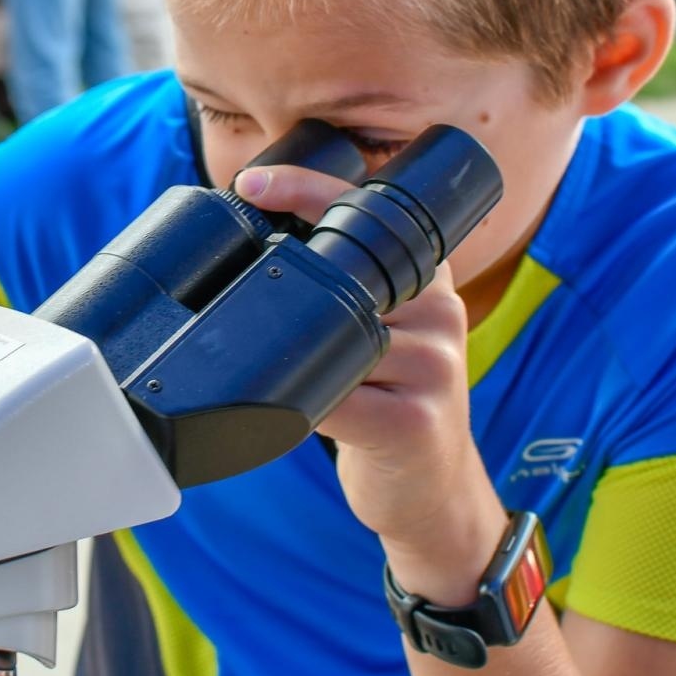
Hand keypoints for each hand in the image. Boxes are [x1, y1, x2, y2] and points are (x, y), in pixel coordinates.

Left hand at [236, 164, 503, 581]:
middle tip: (237, 273)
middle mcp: (438, 312)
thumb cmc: (389, 404)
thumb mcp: (382, 332)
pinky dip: (299, 402)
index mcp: (428, 280)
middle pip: (343, 273)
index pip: (368, 212)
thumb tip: (256, 248)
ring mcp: (432, 366)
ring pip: (331, 338)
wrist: (431, 494)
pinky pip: (333, 398)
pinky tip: (292, 411)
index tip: (251, 182)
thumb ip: (346, 289)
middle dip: (284, 274)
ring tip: (278, 373)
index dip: (306, 187)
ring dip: (288, 355)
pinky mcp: (413, 422)